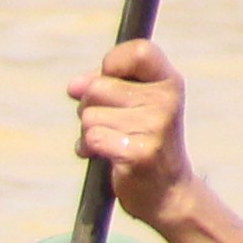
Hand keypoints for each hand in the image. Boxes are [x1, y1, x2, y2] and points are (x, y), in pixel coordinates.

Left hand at [69, 39, 198, 228]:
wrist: (166, 192)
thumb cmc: (142, 140)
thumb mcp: (132, 104)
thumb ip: (104, 85)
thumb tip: (73, 86)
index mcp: (169, 81)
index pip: (138, 50)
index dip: (112, 63)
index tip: (109, 79)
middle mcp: (167, 100)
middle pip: (98, 86)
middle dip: (89, 105)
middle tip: (109, 123)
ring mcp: (156, 126)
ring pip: (89, 115)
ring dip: (88, 131)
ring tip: (110, 142)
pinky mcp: (139, 152)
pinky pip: (91, 138)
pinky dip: (88, 148)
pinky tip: (102, 156)